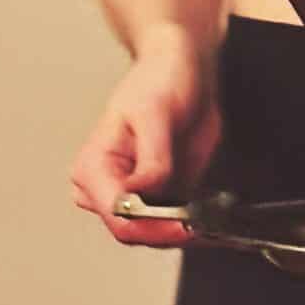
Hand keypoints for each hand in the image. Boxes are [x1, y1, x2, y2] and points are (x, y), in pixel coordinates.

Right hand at [69, 23, 220, 247]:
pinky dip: (193, 224)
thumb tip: (142, 192)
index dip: (152, 226)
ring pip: (155, 234)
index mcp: (93, 167)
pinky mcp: (157, 196)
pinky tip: (211, 218)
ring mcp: (132, 195)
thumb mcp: (155, 113)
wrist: (184, 70)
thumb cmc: (160, 79)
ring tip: (211, 219)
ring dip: (184, 230)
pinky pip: (172, 223)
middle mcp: (106, 187)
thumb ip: (151, 158)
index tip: (185, 224)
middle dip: (170, 231)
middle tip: (205, 222)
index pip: (116, 217)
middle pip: (135, 232)